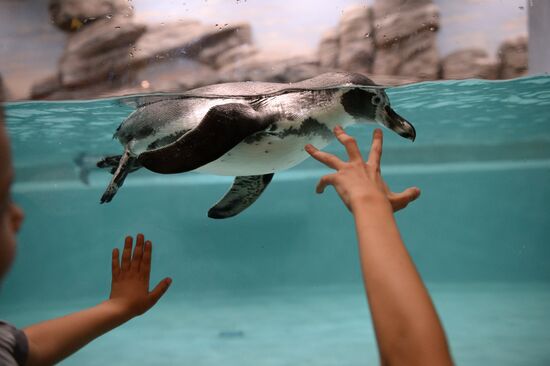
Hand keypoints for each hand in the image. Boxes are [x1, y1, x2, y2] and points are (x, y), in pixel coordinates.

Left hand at [109, 234, 171, 318]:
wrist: (119, 310)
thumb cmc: (137, 306)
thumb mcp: (152, 299)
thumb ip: (161, 289)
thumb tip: (169, 279)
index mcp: (143, 278)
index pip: (146, 262)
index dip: (147, 251)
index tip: (148, 241)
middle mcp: (133, 274)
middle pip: (136, 257)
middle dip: (138, 245)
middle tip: (139, 234)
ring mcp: (124, 275)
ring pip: (126, 259)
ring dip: (127, 248)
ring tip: (128, 238)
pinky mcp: (115, 279)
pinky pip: (115, 266)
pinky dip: (115, 258)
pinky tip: (115, 250)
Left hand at [305, 126, 419, 211]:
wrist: (371, 205)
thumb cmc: (385, 205)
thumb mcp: (399, 200)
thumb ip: (408, 195)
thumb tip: (418, 192)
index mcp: (372, 170)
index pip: (376, 152)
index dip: (377, 141)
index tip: (376, 131)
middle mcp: (358, 166)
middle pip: (349, 145)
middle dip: (342, 136)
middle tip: (336, 128)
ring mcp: (346, 171)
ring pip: (329, 157)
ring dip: (317, 152)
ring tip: (308, 147)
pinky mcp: (337, 178)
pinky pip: (324, 180)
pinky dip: (320, 185)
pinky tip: (318, 191)